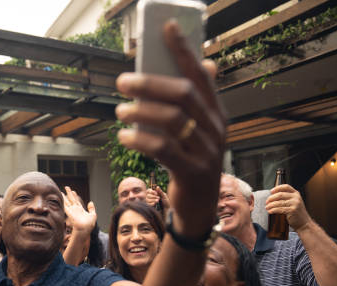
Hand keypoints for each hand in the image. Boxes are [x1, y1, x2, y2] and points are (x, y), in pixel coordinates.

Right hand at [62, 187, 96, 232]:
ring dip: (64, 196)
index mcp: (80, 209)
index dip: (75, 196)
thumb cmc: (89, 224)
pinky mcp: (69, 212)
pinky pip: (65, 205)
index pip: (77, 201)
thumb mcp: (93, 215)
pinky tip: (60, 197)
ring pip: (67, 201)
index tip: (73, 191)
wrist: (85, 229)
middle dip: (69, 193)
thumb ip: (91, 208)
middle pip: (71, 199)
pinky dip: (62, 201)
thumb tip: (91, 202)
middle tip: (66, 187)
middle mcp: (75, 209)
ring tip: (60, 191)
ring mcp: (72, 211)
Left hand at [115, 21, 224, 234]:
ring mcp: (206, 151)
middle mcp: (215, 129)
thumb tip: (204, 64)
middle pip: (183, 94)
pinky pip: (162, 149)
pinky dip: (139, 139)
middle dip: (150, 83)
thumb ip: (196, 103)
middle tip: (122, 81)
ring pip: (172, 120)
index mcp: (216, 114)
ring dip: (140, 111)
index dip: (183, 50)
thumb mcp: (198, 132)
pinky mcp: (192, 172)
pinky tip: (123, 136)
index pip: (200, 75)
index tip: (166, 26)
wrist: (200, 207)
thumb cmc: (191, 162)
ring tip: (120, 110)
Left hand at [265, 184, 310, 230]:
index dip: (277, 188)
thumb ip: (286, 198)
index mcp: (296, 193)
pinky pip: (280, 209)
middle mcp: (296, 197)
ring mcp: (295, 203)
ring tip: (267, 207)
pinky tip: (270, 211)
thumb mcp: (294, 202)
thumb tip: (272, 196)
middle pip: (280, 194)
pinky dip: (273, 210)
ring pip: (279, 202)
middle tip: (266, 202)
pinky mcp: (293, 210)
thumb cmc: (296, 213)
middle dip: (271, 198)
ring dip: (271, 205)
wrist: (304, 223)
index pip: (286, 187)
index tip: (271, 191)